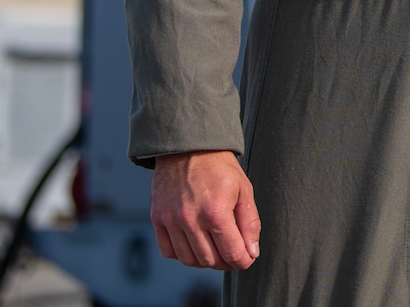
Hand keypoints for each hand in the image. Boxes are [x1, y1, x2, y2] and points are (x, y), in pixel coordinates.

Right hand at [150, 150, 259, 270]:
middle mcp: (191, 219)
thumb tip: (251, 252)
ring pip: (189, 260)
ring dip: (205, 261)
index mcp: (216, 212)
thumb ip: (250, 224)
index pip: (232, 253)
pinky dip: (183, 254)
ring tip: (216, 249)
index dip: (243, 261)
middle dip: (226, 262)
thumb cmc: (219, 167)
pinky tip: (195, 244)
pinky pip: (169, 251)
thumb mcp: (244, 190)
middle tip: (233, 253)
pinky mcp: (157, 219)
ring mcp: (171, 220)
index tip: (247, 258)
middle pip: (210, 260)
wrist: (189, 147)